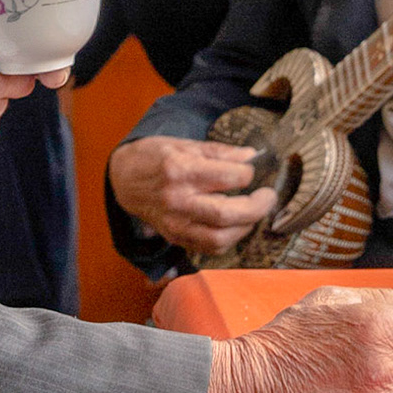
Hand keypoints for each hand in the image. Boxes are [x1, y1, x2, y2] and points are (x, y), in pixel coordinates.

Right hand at [109, 136, 275, 255]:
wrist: (123, 180)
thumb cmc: (154, 157)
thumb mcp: (184, 144)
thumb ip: (220, 152)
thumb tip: (251, 156)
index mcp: (180, 170)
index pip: (229, 177)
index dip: (248, 174)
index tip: (251, 170)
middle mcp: (177, 200)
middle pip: (227, 214)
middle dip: (257, 207)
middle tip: (268, 196)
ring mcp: (175, 223)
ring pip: (220, 238)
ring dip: (246, 227)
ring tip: (253, 212)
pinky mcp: (175, 237)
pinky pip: (210, 248)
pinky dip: (229, 239)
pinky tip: (235, 225)